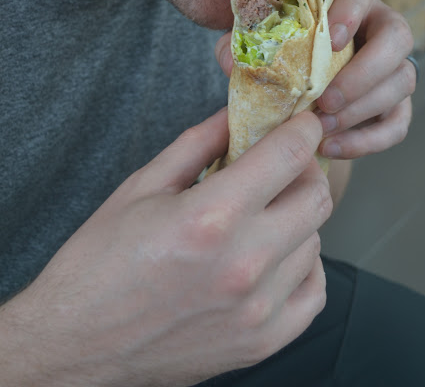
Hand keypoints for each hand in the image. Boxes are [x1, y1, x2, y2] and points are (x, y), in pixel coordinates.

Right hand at [0, 110, 330, 386]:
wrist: (76, 344)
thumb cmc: (100, 262)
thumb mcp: (143, 184)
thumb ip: (200, 142)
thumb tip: (240, 113)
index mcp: (212, 216)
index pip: (290, 154)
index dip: (302, 128)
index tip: (301, 122)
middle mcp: (245, 264)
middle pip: (316, 196)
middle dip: (303, 169)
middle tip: (280, 165)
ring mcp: (257, 310)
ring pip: (315, 242)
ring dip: (296, 218)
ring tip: (262, 215)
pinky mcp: (260, 343)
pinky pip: (313, 294)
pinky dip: (303, 267)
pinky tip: (275, 257)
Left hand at [216, 0, 415, 160]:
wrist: (285, 75)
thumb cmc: (273, 43)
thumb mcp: (253, 33)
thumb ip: (241, 39)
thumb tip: (231, 58)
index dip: (352, 10)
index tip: (330, 39)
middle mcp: (376, 25)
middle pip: (398, 36)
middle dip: (366, 71)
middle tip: (327, 99)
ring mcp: (390, 64)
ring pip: (403, 80)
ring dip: (364, 108)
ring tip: (322, 129)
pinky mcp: (392, 102)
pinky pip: (398, 122)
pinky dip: (369, 140)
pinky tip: (332, 147)